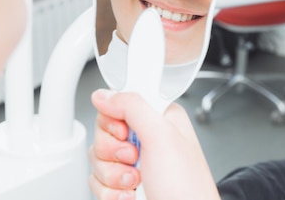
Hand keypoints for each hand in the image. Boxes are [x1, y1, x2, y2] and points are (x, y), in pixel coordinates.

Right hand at [88, 89, 220, 199]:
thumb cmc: (187, 188)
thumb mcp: (162, 136)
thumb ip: (132, 106)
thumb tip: (104, 94)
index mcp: (159, 118)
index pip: (119, 102)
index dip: (115, 119)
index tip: (124, 132)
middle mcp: (146, 138)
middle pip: (103, 132)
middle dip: (113, 152)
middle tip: (135, 159)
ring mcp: (133, 164)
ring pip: (97, 158)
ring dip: (113, 175)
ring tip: (136, 182)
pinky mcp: (122, 186)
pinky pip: (96, 182)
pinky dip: (110, 193)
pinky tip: (130, 196)